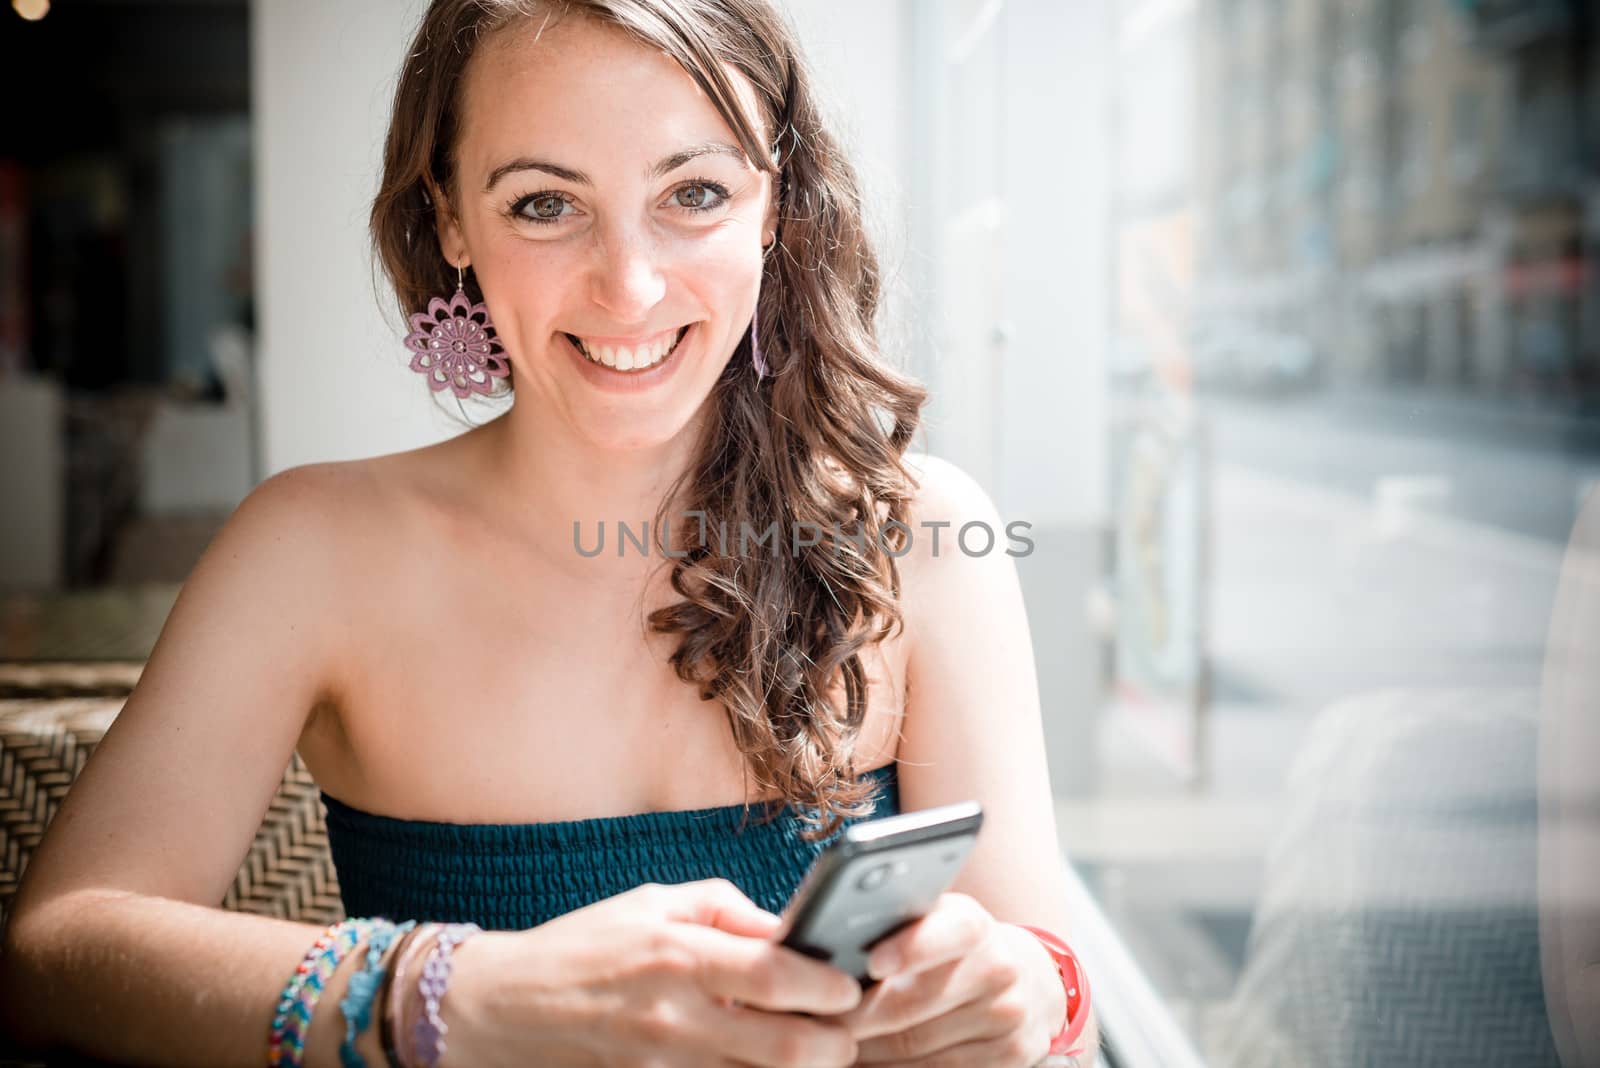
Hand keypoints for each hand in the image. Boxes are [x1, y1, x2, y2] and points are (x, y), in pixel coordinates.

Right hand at [442, 878, 864, 1067]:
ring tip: (812, 1048)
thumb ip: (726, 910)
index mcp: (678, 954)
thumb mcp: (653, 903)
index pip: (774, 976)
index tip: (851, 985)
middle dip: (833, 1045)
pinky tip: (757, 1061)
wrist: (501, 1007)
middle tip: (847, 1032)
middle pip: (783, 1049)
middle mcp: (672, 1016)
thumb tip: (788, 928)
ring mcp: (660, 1065)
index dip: (828, 986)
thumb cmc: (583, 945)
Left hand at [833, 893, 1067, 1066]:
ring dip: (866, 1053)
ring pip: (916, 1049)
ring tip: (828, 1047)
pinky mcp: (1009, 1059)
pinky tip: (866, 1064)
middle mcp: (997, 968)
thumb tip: (819, 951)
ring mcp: (1006, 1018)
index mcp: (973, 924)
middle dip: (855, 1018)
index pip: (949, 931)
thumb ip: (890, 925)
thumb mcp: (933, 920)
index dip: (911, 948)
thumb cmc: (954, 947)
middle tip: (814, 1023)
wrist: (1029, 982)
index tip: (873, 964)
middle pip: (912, 1005)